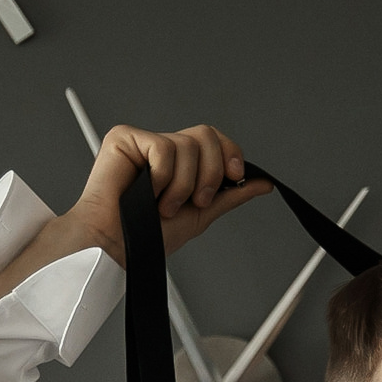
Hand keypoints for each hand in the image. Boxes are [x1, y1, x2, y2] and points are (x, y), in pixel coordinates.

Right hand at [72, 123, 272, 262]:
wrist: (117, 246)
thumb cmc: (148, 235)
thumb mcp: (202, 214)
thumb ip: (231, 195)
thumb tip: (263, 183)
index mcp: (181, 164)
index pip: (214, 141)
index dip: (230, 154)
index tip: (234, 176)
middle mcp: (163, 150)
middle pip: (206, 135)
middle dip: (210, 172)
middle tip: (194, 200)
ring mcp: (144, 142)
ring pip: (187, 144)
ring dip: (183, 185)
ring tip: (164, 205)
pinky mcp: (125, 138)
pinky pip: (163, 147)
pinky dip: (162, 178)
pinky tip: (147, 192)